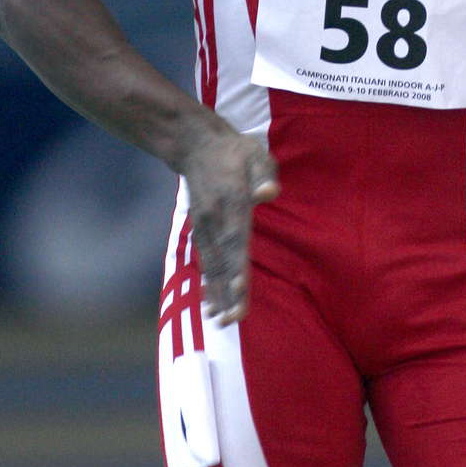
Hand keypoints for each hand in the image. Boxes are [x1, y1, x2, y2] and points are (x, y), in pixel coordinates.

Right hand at [181, 121, 278, 325]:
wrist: (196, 145)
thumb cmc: (236, 152)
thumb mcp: (255, 154)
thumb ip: (264, 173)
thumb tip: (269, 193)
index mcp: (232, 202)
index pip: (236, 239)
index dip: (237, 267)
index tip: (240, 291)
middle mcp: (215, 218)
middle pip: (222, 259)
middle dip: (227, 291)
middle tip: (232, 321)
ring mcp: (203, 224)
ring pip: (210, 264)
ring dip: (216, 293)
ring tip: (221, 321)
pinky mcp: (199, 228)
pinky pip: (203, 259)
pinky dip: (207, 282)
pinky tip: (209, 303)